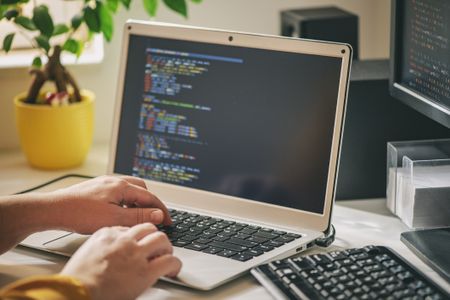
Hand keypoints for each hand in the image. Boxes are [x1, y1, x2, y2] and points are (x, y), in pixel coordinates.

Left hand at [52, 175, 171, 233]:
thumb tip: (158, 214)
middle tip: (154, 218)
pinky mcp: (95, 188)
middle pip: (141, 189)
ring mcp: (104, 183)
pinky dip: (125, 201)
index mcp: (122, 186)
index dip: (161, 210)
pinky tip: (118, 213)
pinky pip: (117, 192)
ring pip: (129, 190)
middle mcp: (114, 180)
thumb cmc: (80, 213)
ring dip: (137, 202)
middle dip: (150, 203)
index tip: (168, 221)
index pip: (150, 197)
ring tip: (137, 217)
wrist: (53, 209)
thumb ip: (138, 217)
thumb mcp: (114, 219)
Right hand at [61, 223, 181, 299]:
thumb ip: (102, 248)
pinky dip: (175, 264)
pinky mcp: (145, 271)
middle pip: (148, 228)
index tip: (139, 243)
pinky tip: (173, 270)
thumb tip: (112, 253)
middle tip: (158, 247)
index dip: (137, 237)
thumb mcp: (86, 254)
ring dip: (166, 247)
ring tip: (167, 256)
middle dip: (154, 236)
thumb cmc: (76, 280)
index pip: (129, 228)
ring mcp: (135, 254)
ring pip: (162, 239)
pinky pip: (169, 261)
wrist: (75, 293)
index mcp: (107, 234)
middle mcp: (123, 240)